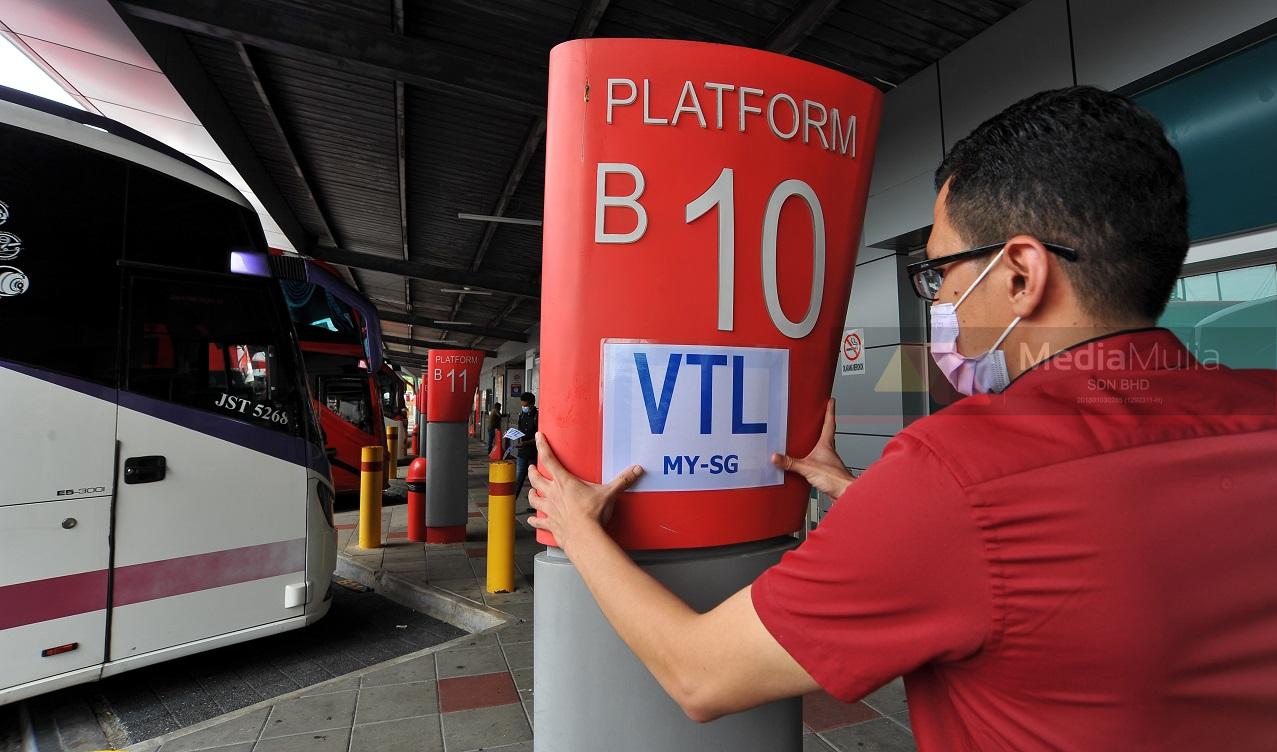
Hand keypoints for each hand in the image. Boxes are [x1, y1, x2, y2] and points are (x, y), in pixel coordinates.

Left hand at [526, 432, 643, 553]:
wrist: (584, 536)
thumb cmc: (593, 514)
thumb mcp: (609, 493)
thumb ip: (622, 480)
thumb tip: (635, 470)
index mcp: (565, 482)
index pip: (549, 459)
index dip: (542, 446)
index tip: (539, 437)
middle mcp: (553, 494)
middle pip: (536, 478)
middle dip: (533, 471)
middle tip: (532, 467)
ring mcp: (549, 509)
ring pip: (534, 498)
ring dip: (531, 494)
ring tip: (531, 491)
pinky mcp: (550, 524)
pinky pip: (538, 521)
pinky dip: (534, 520)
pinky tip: (532, 520)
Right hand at [771, 398, 853, 497]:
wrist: (845, 493)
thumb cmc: (835, 478)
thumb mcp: (808, 467)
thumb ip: (791, 462)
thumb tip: (776, 457)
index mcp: (826, 444)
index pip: (829, 423)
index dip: (829, 411)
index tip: (830, 401)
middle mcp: (829, 451)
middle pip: (827, 433)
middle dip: (823, 424)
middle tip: (818, 416)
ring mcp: (828, 461)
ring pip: (822, 447)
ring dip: (817, 442)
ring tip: (808, 438)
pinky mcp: (826, 471)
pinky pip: (818, 460)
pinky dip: (812, 458)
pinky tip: (806, 463)